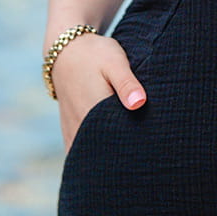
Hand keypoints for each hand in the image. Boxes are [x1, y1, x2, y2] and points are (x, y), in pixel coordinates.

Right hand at [51, 32, 146, 150]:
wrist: (66, 52)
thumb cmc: (95, 55)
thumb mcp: (114, 62)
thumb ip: (126, 83)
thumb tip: (139, 103)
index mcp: (95, 110)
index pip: (118, 140)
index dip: (134, 148)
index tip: (150, 152)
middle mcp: (81, 125)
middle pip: (105, 152)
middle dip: (123, 159)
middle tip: (143, 161)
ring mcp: (73, 131)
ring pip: (90, 156)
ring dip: (106, 160)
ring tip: (128, 163)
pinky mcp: (70, 131)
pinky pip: (79, 153)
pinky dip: (92, 157)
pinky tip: (108, 160)